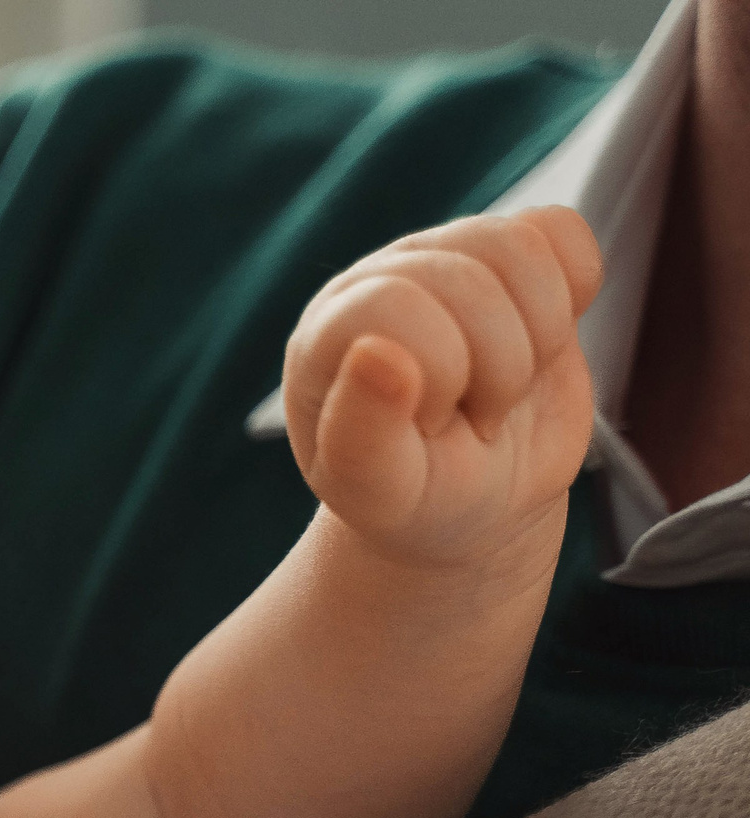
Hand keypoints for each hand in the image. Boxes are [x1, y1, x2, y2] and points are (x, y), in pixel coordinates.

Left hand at [282, 206, 603, 568]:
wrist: (475, 502)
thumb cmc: (417, 500)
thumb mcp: (381, 494)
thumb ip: (362, 439)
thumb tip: (375, 353)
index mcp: (328, 333)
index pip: (395, 306)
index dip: (440, 373)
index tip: (432, 426)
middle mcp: (380, 280)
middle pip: (469, 278)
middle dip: (496, 370)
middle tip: (474, 418)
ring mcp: (447, 260)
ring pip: (520, 247)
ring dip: (539, 337)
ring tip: (503, 387)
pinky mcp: (514, 261)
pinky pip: (562, 231)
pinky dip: (575, 289)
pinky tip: (545, 344)